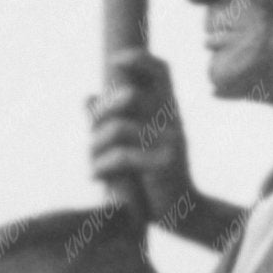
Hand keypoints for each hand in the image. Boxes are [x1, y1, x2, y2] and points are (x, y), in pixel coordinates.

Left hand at [87, 48, 198, 230]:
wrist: (185, 214)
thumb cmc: (155, 179)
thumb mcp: (135, 145)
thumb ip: (112, 121)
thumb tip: (86, 97)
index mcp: (167, 109)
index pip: (161, 69)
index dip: (138, 58)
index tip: (115, 62)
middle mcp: (171, 118)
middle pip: (127, 96)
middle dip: (100, 114)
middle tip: (91, 136)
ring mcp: (170, 139)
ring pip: (118, 128)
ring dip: (95, 147)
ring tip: (92, 163)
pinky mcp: (164, 163)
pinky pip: (121, 156)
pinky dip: (101, 166)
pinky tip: (95, 176)